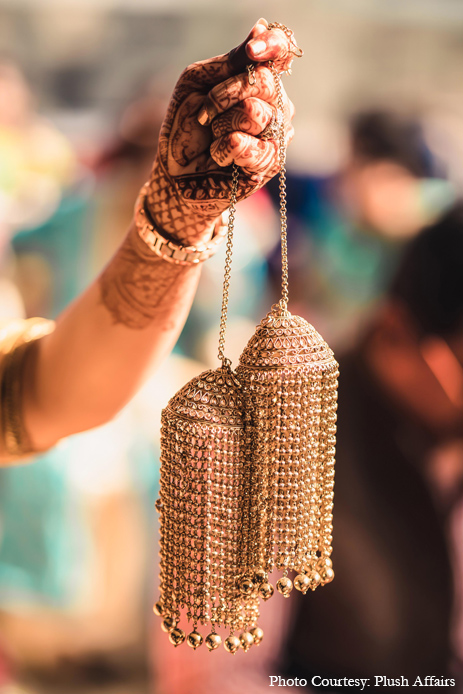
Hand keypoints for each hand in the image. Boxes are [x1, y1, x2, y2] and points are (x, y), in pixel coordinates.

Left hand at [146, 18, 297, 244]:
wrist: (177, 171)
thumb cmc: (186, 126)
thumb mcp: (198, 84)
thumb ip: (230, 62)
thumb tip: (262, 28)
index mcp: (258, 78)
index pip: (283, 50)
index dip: (274, 45)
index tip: (252, 50)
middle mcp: (275, 103)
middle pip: (265, 82)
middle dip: (223, 95)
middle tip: (206, 113)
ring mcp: (277, 133)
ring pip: (256, 113)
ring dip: (221, 125)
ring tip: (214, 138)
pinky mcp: (272, 162)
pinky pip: (252, 145)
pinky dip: (225, 149)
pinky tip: (221, 156)